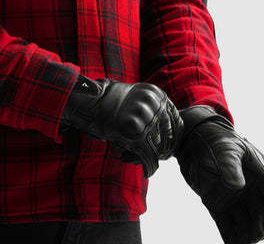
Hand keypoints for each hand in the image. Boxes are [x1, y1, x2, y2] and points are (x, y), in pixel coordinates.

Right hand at [60, 76, 182, 176]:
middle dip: (163, 150)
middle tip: (153, 157)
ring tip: (141, 160)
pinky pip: (149, 157)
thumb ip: (154, 113)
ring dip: (153, 158)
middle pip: (169, 136)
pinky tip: (146, 170)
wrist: (86, 102)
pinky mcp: (134, 132)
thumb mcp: (136, 100)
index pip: (176, 122)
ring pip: (160, 148)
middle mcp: (153, 103)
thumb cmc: (109, 104)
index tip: (165, 149)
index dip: (172, 139)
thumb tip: (172, 140)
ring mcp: (144, 117)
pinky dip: (149, 167)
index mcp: (156, 93)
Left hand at [176, 106, 263, 243]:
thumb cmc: (214, 138)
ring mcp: (234, 199)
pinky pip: (228, 226)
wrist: (191, 139)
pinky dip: (230, 238)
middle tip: (255, 236)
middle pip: (263, 212)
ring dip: (247, 235)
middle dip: (261, 226)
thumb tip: (237, 186)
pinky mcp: (218, 206)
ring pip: (247, 222)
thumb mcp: (224, 147)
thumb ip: (229, 165)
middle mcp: (249, 188)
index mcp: (257, 170)